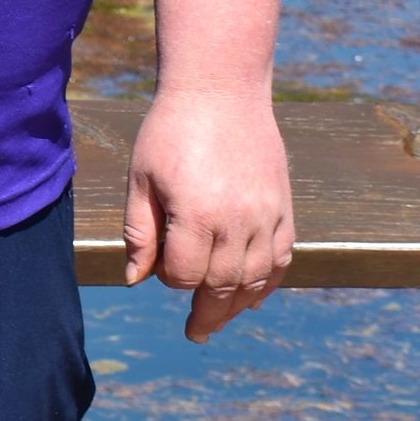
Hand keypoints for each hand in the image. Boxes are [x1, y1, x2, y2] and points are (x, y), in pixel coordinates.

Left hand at [123, 87, 294, 342]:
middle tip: (196, 333)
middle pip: (224, 286)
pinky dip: (269, 281)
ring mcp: (267, 214)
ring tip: (220, 318)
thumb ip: (139, 233)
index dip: (170, 280)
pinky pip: (282, 258)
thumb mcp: (141, 179)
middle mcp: (239, 220)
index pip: (185, 275)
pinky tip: (253, 296)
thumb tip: (135, 281)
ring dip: (239, 305)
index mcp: (197, 214)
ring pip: (257, 278)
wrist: (222, 88)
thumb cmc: (171, 130)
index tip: (160, 269)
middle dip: (207, 313)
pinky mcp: (284, 206)